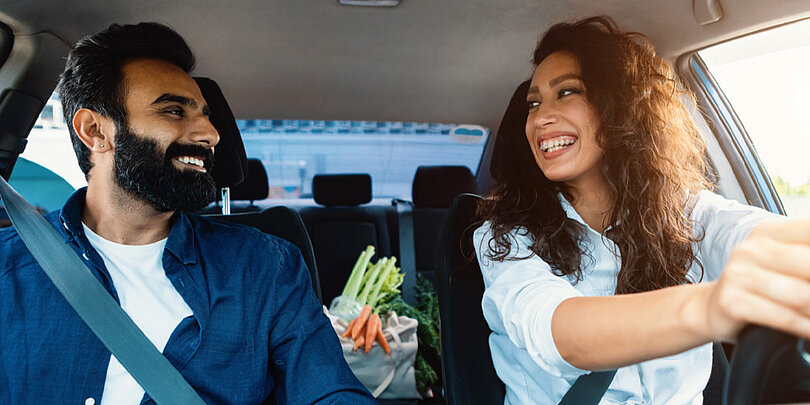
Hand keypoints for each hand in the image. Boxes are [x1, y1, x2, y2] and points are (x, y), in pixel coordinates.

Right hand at [704, 219, 809, 340]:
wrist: (712, 308)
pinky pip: (783, 317)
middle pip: (809, 264)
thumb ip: (804, 257)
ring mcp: (738, 274)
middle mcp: (751, 249)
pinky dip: (806, 327)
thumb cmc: (757, 285)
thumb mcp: (780, 261)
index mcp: (768, 233)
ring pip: (801, 295)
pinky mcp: (732, 302)